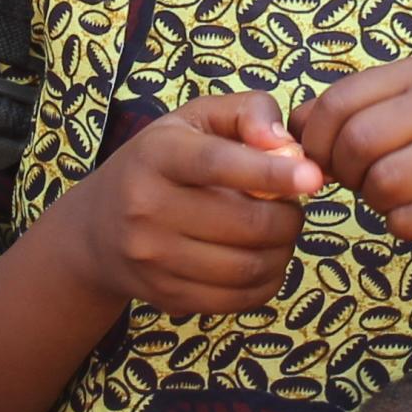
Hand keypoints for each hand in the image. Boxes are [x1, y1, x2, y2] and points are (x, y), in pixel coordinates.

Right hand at [57, 92, 322, 315]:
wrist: (97, 231)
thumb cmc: (162, 162)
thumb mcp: (195, 119)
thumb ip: (248, 112)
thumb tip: (288, 147)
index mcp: (157, 155)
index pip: (217, 164)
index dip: (270, 173)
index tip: (314, 177)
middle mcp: (146, 208)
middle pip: (245, 222)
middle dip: (289, 216)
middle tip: (292, 206)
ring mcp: (153, 259)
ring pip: (247, 266)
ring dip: (283, 251)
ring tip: (279, 232)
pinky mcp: (167, 296)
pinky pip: (239, 299)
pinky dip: (268, 281)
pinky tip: (265, 259)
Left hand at [296, 59, 411, 262]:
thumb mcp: (392, 114)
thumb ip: (337, 115)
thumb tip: (286, 135)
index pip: (340, 101)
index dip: (316, 140)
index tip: (323, 159)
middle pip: (360, 143)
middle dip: (346, 172)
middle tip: (361, 180)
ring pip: (384, 184)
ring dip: (376, 201)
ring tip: (395, 194)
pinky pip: (409, 220)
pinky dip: (402, 225)